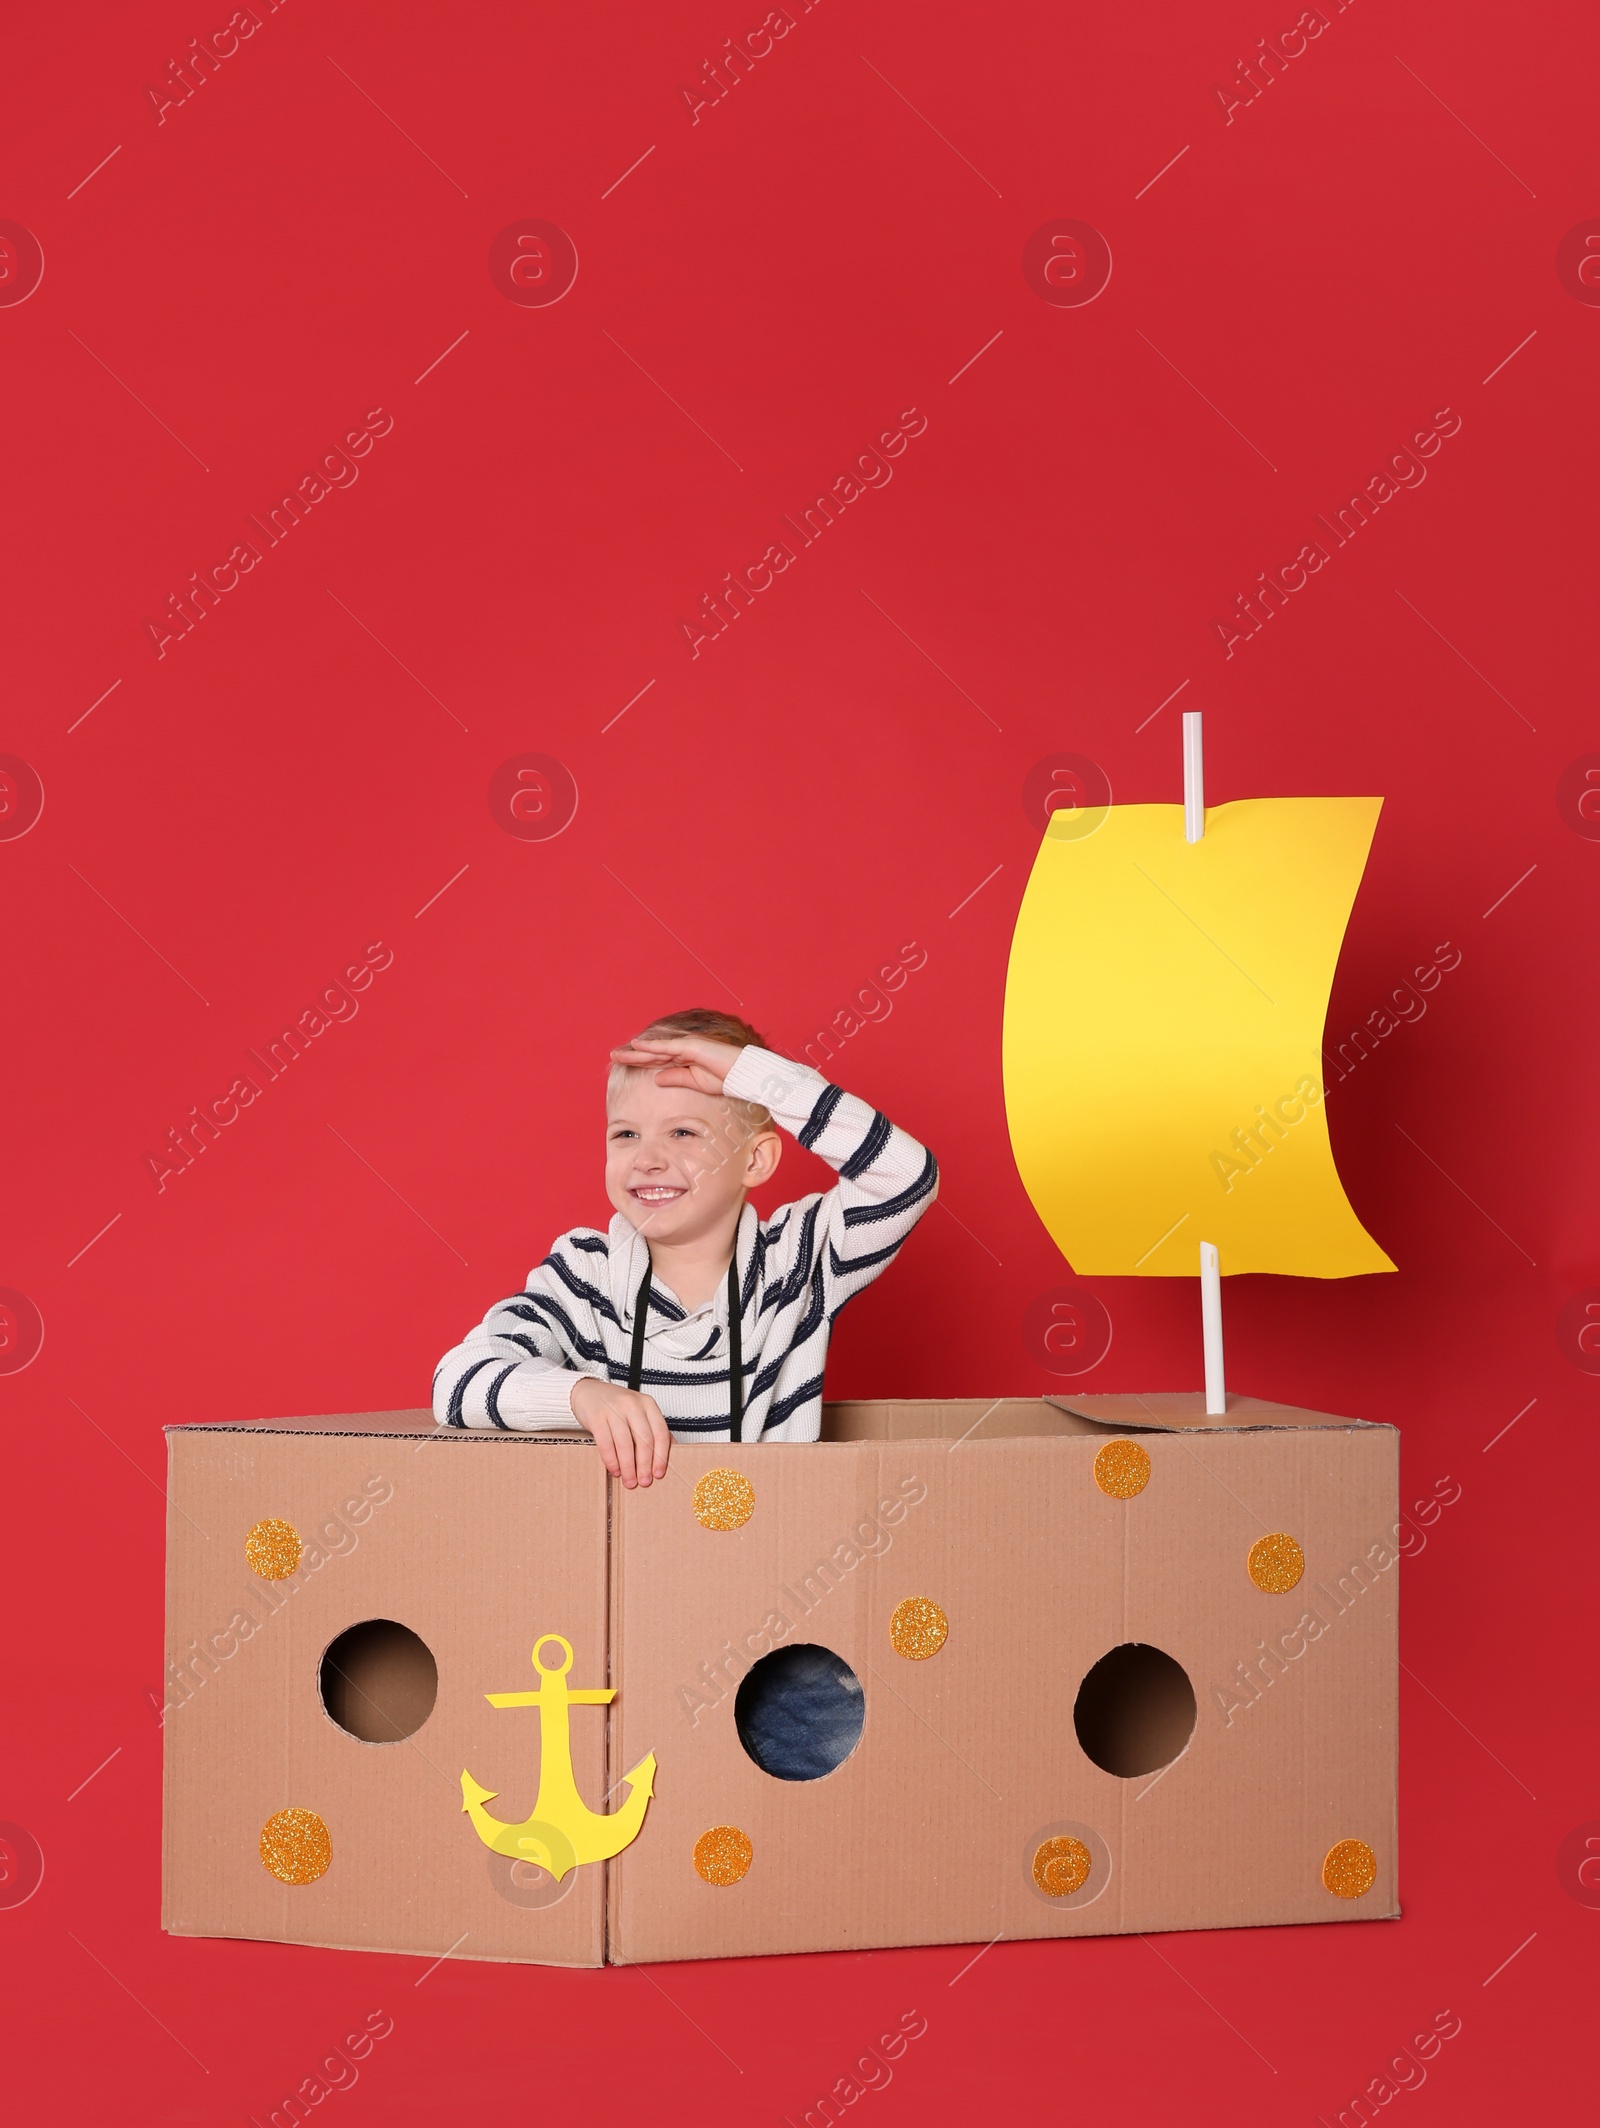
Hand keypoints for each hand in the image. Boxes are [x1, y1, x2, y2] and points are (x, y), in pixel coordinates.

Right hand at [569, 1375, 671, 1487]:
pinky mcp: (596, 1417)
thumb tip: (667, 1454)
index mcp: (648, 1404)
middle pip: (644, 1439)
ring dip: (628, 1467)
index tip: (659, 1473)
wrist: (588, 1392)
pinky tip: (614, 1470)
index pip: (660, 1432)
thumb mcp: (638, 1412)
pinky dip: (611, 1460)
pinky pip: (606, 1443)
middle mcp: (632, 1404)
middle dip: (644, 1465)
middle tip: (644, 1481)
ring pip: (625, 1443)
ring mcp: (614, 1409)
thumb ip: (652, 1429)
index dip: (661, 1456)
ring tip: (629, 1481)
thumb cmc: (616, 1406)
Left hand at [609, 1033, 743, 1098]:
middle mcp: (683, 1050)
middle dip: (632, 1055)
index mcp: (684, 1060)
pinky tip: (636, 1045)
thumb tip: (656, 1078)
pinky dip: (651, 1046)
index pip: (657, 1060)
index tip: (624, 1065)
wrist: (744, 1075)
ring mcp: (687, 1046)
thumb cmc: (725, 1079)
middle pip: (652, 1053)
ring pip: (655, 1049)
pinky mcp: (692, 1046)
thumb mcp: (695, 1082)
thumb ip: (676, 1078)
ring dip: (635, 1051)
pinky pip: (667, 1046)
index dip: (640, 1061)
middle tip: (613, 1056)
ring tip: (617, 1053)